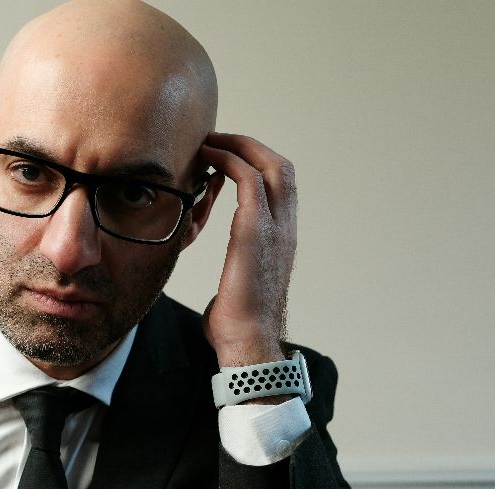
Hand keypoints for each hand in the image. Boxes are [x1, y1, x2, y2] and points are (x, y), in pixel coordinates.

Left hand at [197, 133, 297, 366]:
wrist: (247, 342)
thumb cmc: (238, 324)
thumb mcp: (241, 289)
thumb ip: (240, 276)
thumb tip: (226, 290)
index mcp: (284, 240)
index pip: (282, 186)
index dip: (257, 163)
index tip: (227, 157)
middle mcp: (286, 228)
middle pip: (282, 167)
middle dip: (251, 146)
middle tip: (218, 139)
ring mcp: (276, 228)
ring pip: (270, 165)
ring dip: (239, 146)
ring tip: (210, 140)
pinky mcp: (256, 231)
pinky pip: (248, 180)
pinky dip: (229, 160)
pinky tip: (208, 157)